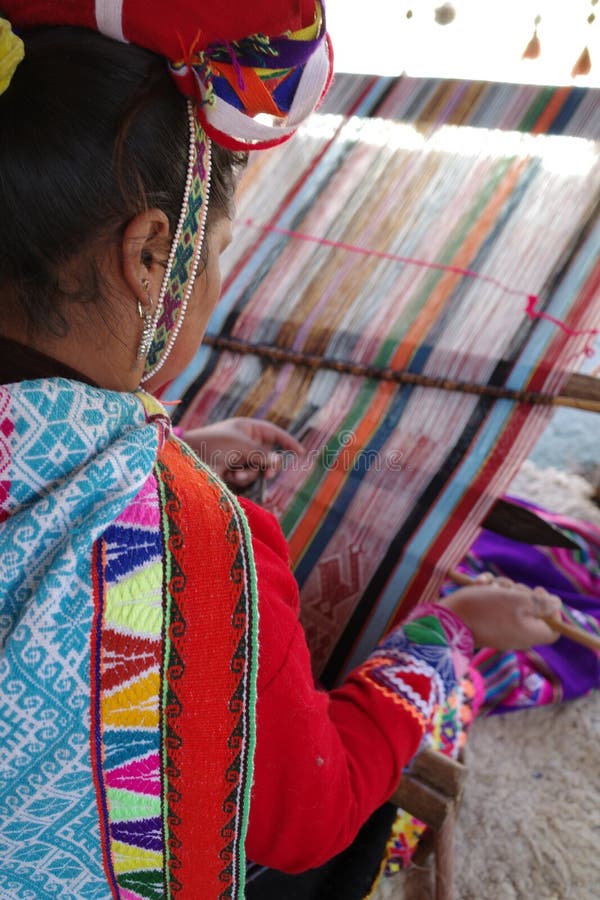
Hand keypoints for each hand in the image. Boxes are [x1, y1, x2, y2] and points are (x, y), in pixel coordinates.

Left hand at [182, 417, 305, 488]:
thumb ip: (262, 455)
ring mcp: (237, 458)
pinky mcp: (230, 473)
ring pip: (258, 470)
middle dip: (269, 465)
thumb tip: (277, 462)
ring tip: (236, 474)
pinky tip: (229, 478)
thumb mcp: (241, 445)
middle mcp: (243, 442)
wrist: (187, 459)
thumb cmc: (213, 444)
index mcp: (246, 428)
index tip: (301, 453)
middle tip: (269, 474)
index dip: (287, 442)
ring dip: (250, 474)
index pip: (273, 433)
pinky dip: (241, 480)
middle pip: (268, 456)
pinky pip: (246, 479)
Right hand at [439, 574, 561, 649]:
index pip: (554, 628)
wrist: (446, 620)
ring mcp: (501, 629)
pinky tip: (479, 584)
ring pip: (511, 603)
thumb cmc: (483, 609)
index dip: (552, 609)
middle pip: (531, 610)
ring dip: (502, 588)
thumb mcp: (517, 600)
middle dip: (521, 592)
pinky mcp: (486, 622)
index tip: (539, 591)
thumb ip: (541, 603)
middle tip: (508, 586)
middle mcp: (518, 634)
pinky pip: (495, 606)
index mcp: (530, 633)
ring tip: (489, 584)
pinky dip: (489, 592)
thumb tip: (557, 604)